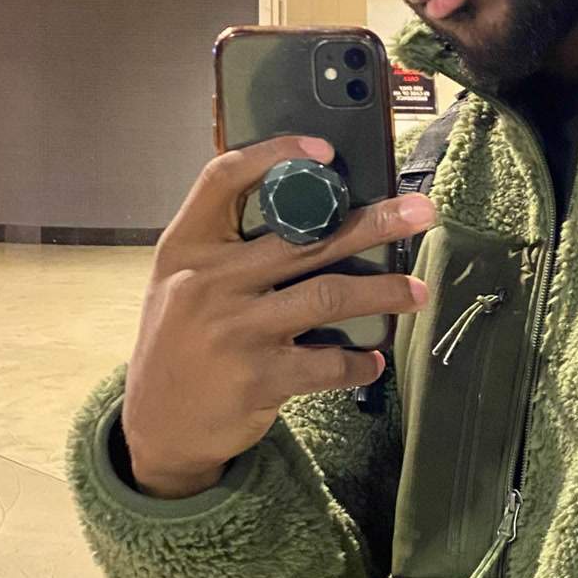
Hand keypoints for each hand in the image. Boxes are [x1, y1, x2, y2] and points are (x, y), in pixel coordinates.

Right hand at [120, 136, 436, 497]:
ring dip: (383, 291)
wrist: (156, 427)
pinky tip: (371, 360)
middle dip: (372, 222)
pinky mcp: (257, 378)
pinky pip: (326, 362)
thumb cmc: (179, 343)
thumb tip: (307, 211)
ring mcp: (234, 330)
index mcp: (186, 247)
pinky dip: (357, 362)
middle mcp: (208, 282)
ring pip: (327, 295)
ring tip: (418, 290)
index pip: (223, 179)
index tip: (326, 150)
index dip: (274, 154)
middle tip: (420, 212)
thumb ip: (224, 248)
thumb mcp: (179, 283)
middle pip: (303, 236)